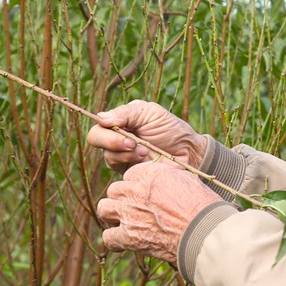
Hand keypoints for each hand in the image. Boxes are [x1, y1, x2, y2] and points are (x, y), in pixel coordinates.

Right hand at [88, 100, 207, 172]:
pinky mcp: (128, 172)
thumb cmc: (172, 129)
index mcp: (122, 120)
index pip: (100, 124)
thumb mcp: (150, 113)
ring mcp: (122, 156)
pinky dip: (130, 164)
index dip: (105, 128)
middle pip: (96, 139)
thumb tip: (101, 118)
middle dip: (112, 141)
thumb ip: (126, 113)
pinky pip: (118, 171)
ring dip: (126, 154)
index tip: (122, 129)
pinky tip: (145, 162)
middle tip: (132, 144)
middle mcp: (118, 137)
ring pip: (108, 156)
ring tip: (145, 153)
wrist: (188, 152)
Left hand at [96, 162, 222, 264]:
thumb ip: (168, 174)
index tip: (144, 194)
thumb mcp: (186, 179)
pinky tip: (123, 242)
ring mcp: (128, 213)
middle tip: (133, 209)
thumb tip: (165, 173)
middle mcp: (134, 191)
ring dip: (112, 215)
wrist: (204, 230)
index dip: (135, 185)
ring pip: (104, 209)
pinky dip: (114, 240)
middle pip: (114, 190)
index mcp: (148, 173)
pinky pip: (108, 237)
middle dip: (122, 199)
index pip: (129, 175)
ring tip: (123, 222)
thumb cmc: (201, 205)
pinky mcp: (128, 237)